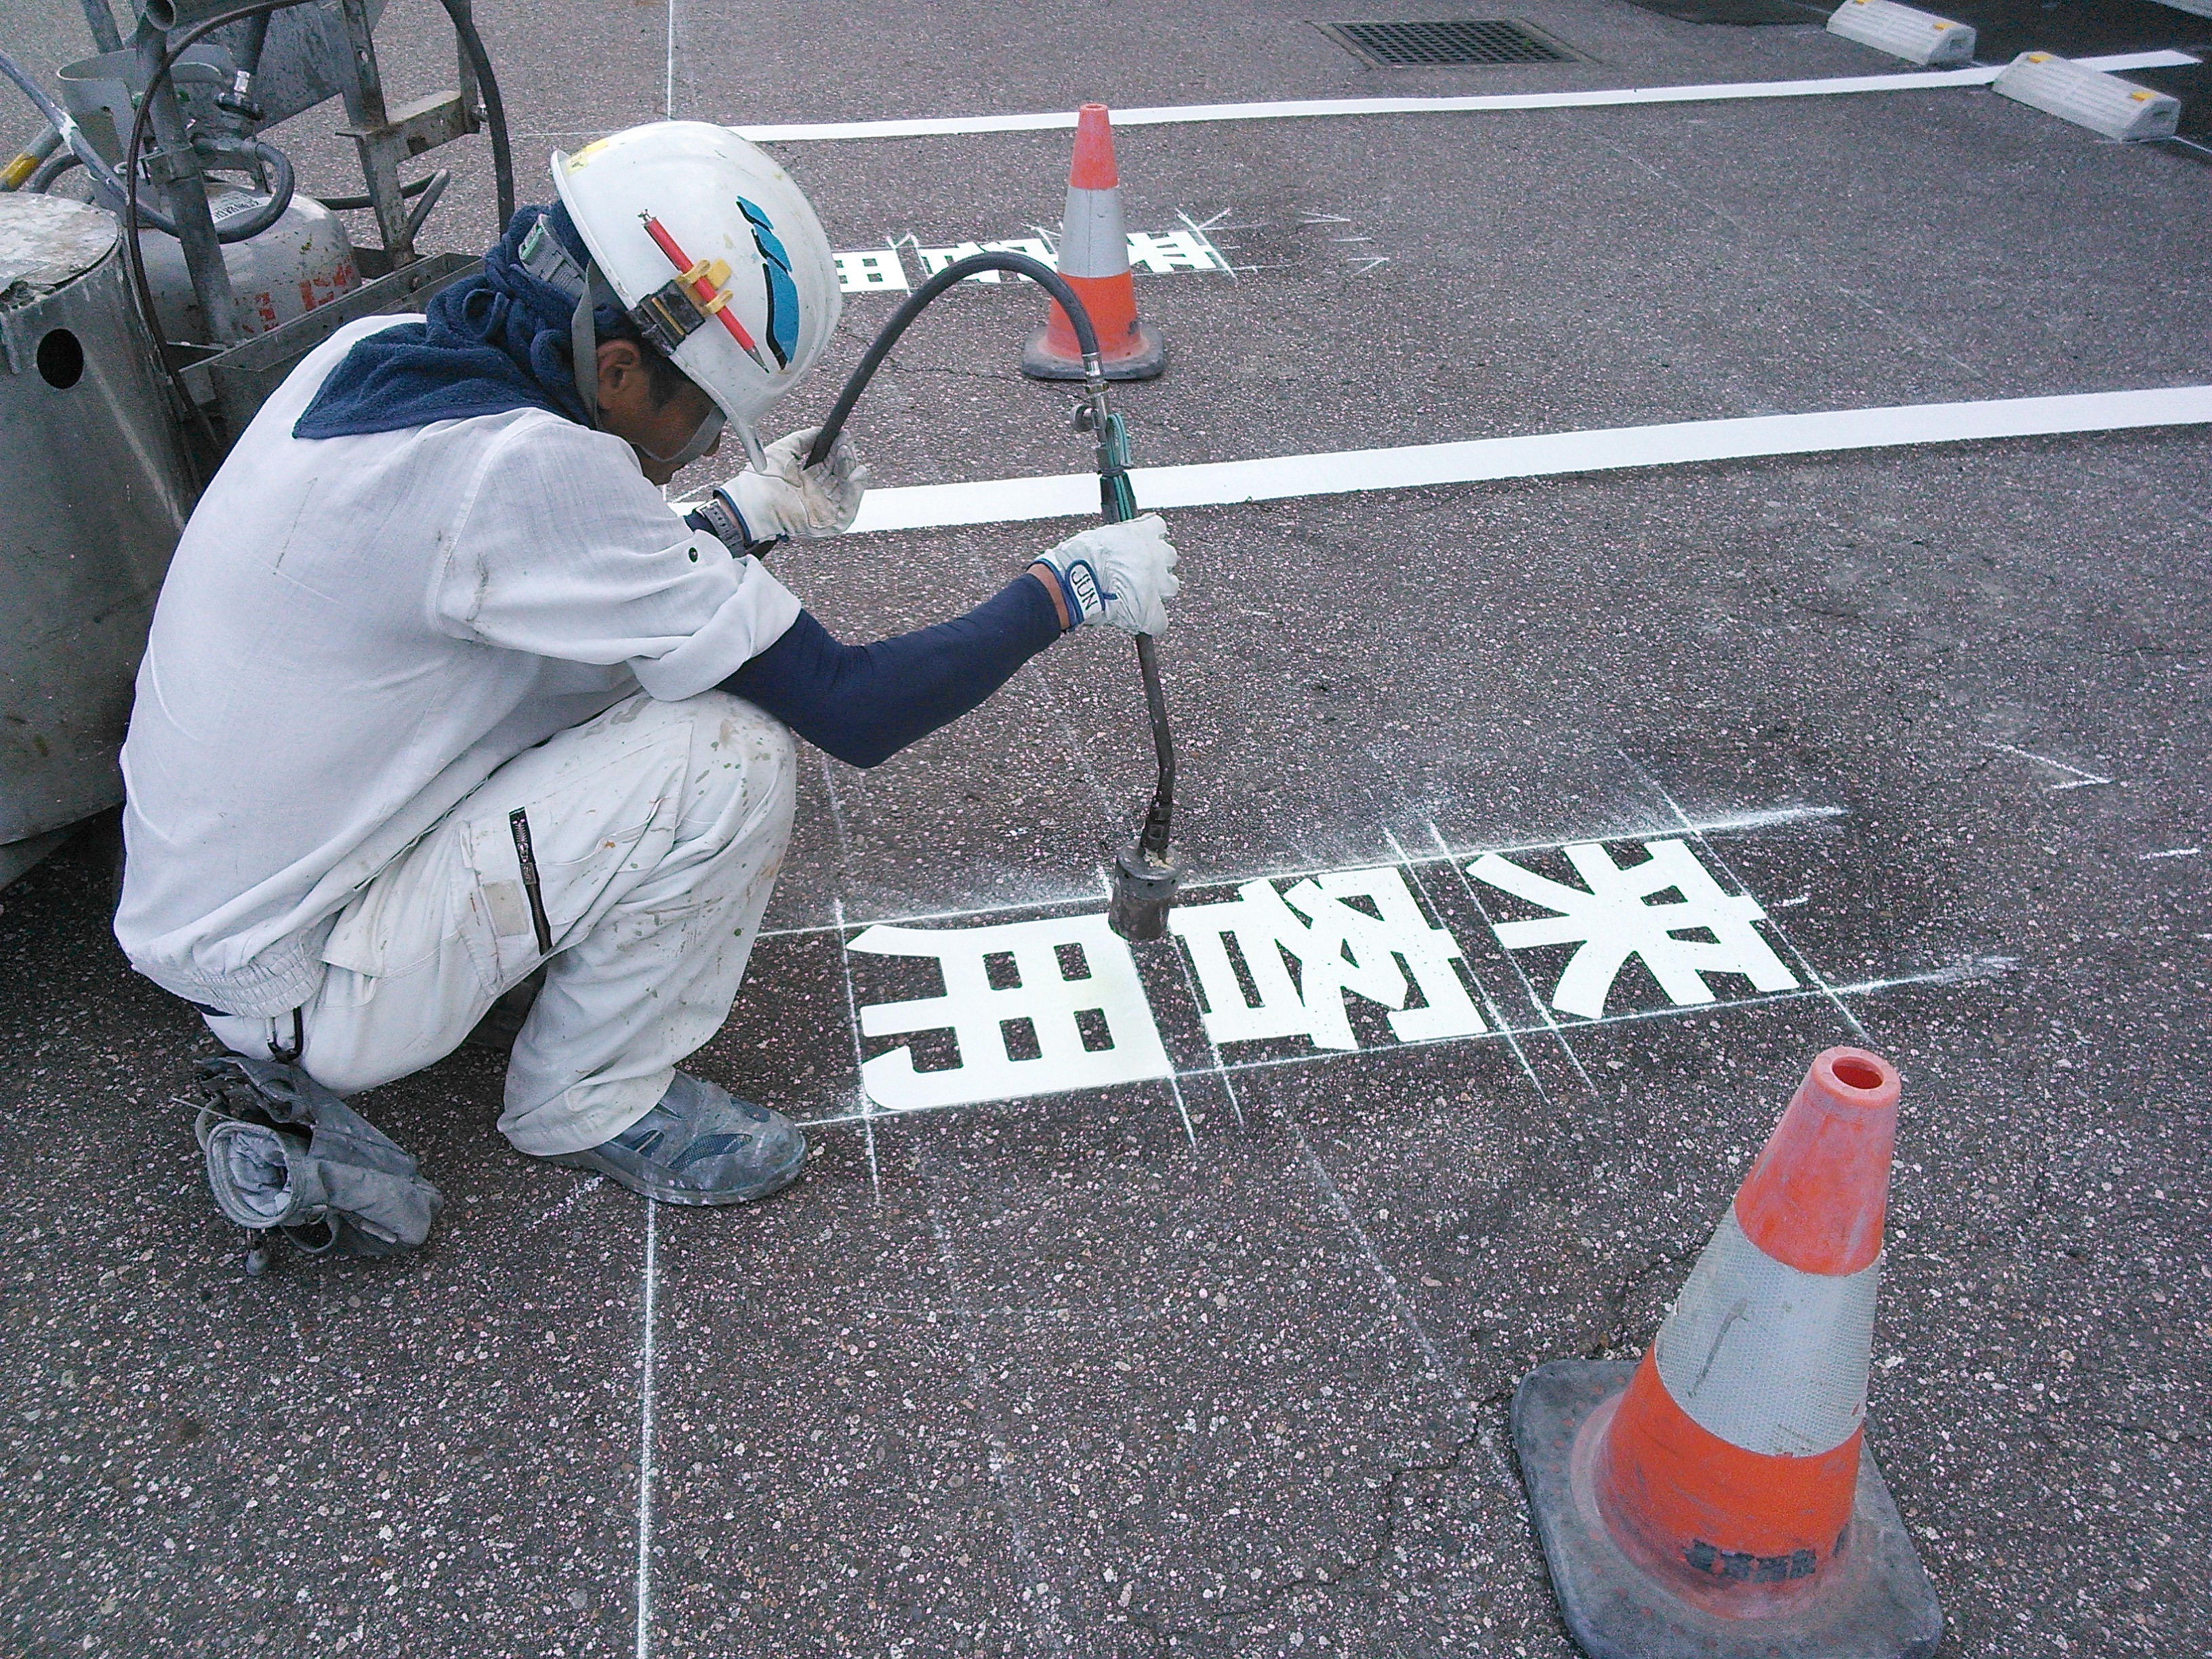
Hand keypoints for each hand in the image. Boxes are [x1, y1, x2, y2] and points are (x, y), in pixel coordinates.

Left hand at [722, 426, 868, 540]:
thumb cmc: (758, 480)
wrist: (750, 501)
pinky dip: (854, 493)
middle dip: (846, 458)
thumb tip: (820, 430)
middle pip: (840, 476)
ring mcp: (821, 510)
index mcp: (805, 481)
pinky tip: (855, 476)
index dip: (838, 450)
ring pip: (847, 491)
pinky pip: (847, 510)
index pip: (829, 465)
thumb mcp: (784, 449)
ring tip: (847, 453)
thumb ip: (803, 438)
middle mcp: (815, 496)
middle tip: (846, 443)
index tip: (843, 436)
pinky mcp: (826, 524)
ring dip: (851, 470)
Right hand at [1031, 515, 1179, 635]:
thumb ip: (1117, 538)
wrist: (1078, 581)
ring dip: (1160, 590)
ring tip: (1143, 595)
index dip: (1149, 537)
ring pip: (1171, 587)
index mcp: (1142, 534)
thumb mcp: (1100, 535)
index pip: (1158, 527)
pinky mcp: (1150, 611)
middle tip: (1140, 571)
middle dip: (1157, 563)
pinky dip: (1151, 622)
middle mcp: (1155, 557)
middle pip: (1169, 556)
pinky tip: (1139, 621)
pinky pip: (1160, 621)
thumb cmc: (1081, 557)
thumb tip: (1116, 543)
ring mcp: (1156, 584)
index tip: (1142, 542)